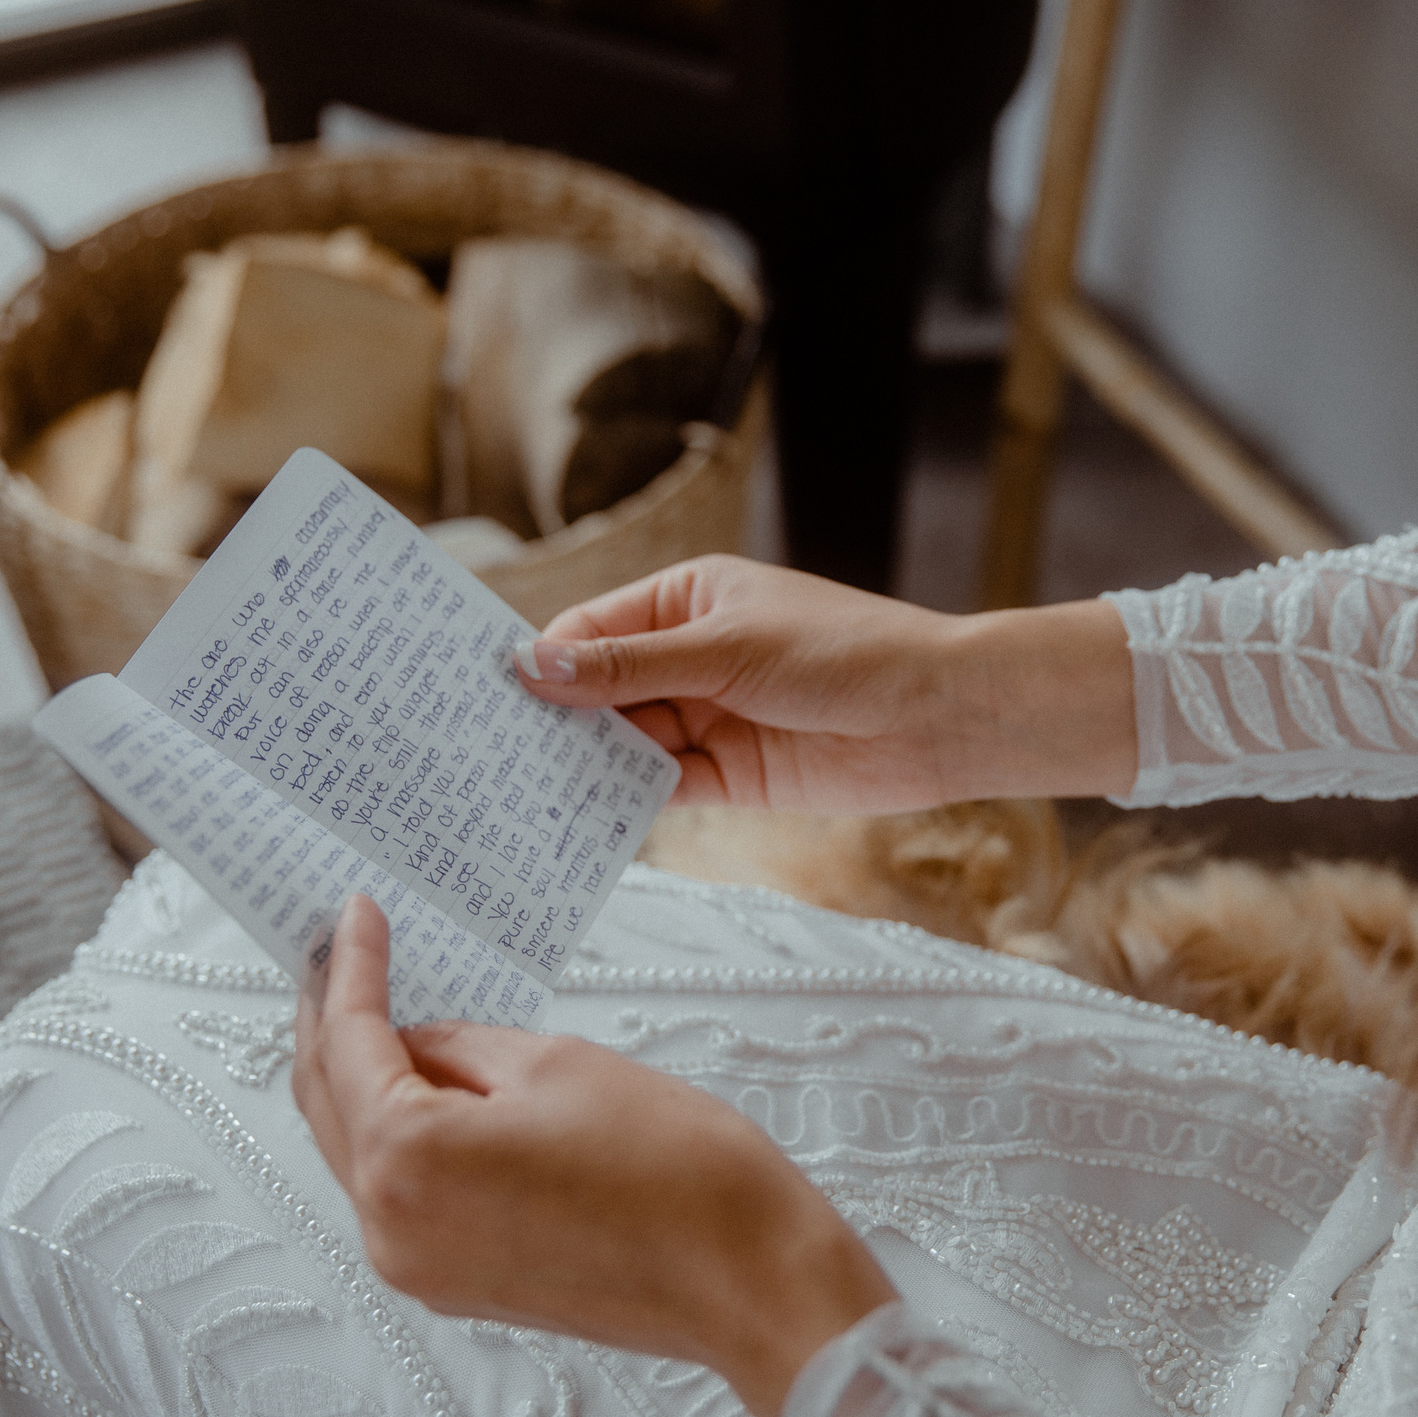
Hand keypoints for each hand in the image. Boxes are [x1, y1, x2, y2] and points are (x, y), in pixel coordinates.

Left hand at [292, 896, 896, 1416]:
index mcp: (406, 1161)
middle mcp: (391, 1228)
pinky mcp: (459, 1284)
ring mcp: (421, 1268)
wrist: (748, 1280)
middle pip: (328, 1104)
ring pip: (360, 1153)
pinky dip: (403, 1134)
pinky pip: (402, 1193)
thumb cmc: (674, 1172)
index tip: (354, 916)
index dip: (350, 969)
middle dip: (332, 1021)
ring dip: (363, 1080)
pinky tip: (432, 1086)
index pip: (348, 1043)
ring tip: (384, 1010)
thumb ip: (463, 1047)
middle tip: (341, 954)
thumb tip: (417, 1043)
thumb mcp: (556, 1065)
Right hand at [510, 554, 1135, 809]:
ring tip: (514, 792)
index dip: (540, 662)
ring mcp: (707, 716)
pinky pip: (658, 787)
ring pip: (624, 742)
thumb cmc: (845, 652)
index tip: (484, 695)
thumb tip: (534, 667)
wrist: (937, 717)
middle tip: (481, 752)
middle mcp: (689, 655)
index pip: (591, 630)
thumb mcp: (726, 649)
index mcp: (686, 598)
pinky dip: (621, 801)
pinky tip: (577, 818)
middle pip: (599, 690)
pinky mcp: (728, 774)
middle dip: (552, 719)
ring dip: (581, 765)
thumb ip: (629, 666)